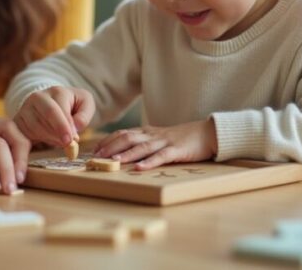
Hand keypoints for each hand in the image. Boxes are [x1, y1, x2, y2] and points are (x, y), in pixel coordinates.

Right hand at [12, 86, 94, 147]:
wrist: (52, 103)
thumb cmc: (72, 105)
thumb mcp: (85, 104)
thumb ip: (84, 115)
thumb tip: (75, 127)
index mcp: (57, 91)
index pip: (58, 109)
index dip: (64, 126)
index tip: (71, 140)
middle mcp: (38, 97)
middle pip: (45, 116)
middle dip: (56, 132)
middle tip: (66, 144)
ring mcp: (25, 108)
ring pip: (35, 127)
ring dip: (50, 138)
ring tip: (60, 141)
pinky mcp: (18, 120)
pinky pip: (25, 134)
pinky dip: (37, 140)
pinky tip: (47, 140)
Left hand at [93, 119, 217, 170]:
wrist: (207, 133)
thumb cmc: (182, 139)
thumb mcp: (159, 139)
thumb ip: (144, 143)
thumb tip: (124, 154)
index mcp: (147, 132)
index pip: (122, 133)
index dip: (107, 141)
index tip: (94, 150)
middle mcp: (153, 135)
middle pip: (127, 138)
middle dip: (110, 147)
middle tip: (96, 157)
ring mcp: (165, 142)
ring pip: (142, 146)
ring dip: (126, 154)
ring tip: (113, 161)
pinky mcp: (177, 150)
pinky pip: (161, 156)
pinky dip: (149, 162)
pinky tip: (139, 168)